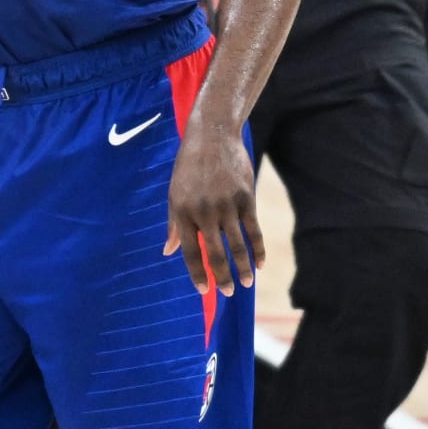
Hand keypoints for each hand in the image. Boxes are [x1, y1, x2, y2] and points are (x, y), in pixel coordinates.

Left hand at [164, 122, 263, 296]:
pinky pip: (253, 230)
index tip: (204, 290)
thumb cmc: (189, 167)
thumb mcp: (174, 193)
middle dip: (223, 277)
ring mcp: (226, 205)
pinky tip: (260, 263)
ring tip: (247, 283)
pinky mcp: (245, 198)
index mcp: (182, 212)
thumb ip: (173, 224)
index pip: (190, 252)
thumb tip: (168, 252)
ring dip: (243, 268)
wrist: (211, 136)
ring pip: (236, 246)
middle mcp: (203, 211)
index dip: (197, 273)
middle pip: (215, 253)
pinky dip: (258, 249)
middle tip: (229, 293)